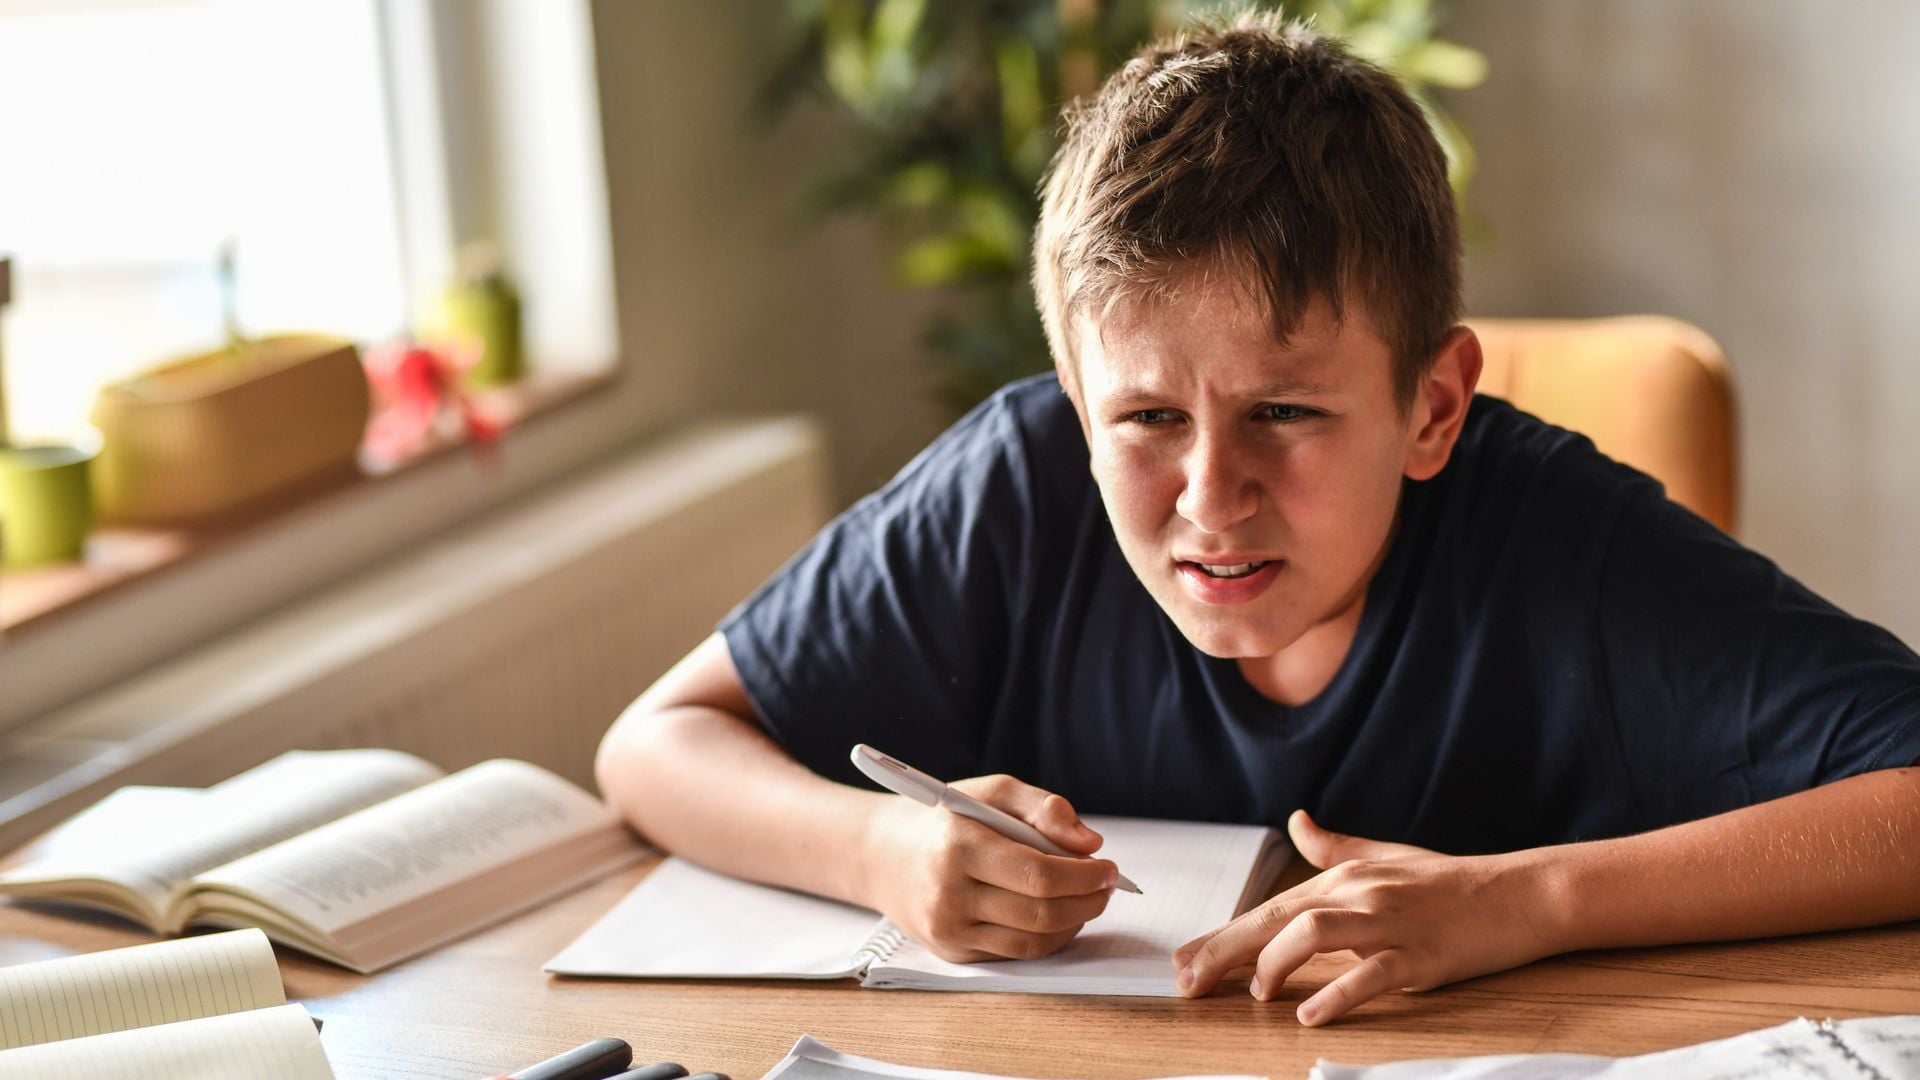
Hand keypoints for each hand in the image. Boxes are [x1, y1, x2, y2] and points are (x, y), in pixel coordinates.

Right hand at [859, 774, 1117, 962]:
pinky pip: (1015, 953)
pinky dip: (1048, 937)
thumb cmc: (945, 818)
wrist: (881, 854)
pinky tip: (1060, 915)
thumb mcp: (991, 791)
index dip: (1084, 876)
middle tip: (1108, 885)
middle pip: (1041, 913)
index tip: (1109, 867)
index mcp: (958, 846)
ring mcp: (948, 929)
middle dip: (1087, 901)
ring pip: (1033, 941)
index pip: (1038, 874)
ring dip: (1074, 923)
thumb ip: (1044, 808)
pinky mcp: (952, 951)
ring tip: (1088, 899)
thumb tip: (1090, 843)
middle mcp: (948, 893)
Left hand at [1173, 810, 1559, 1024]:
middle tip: (1188, 982)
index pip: (1268, 907)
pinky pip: (1371, 974)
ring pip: (1315, 934)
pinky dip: (1336, 994)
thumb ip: (1335, 846)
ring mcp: (1391, 923)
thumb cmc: (1451, 882)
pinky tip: (1309, 1016)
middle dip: (1225, 951)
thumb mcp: (1387, 857)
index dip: (1221, 935)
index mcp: (1344, 876)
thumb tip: (1296, 820)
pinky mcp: (1422, 956)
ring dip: (1276, 964)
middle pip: (1276, 918)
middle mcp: (1359, 893)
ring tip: (1257, 995)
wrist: (1521, 893)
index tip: (1183, 962)